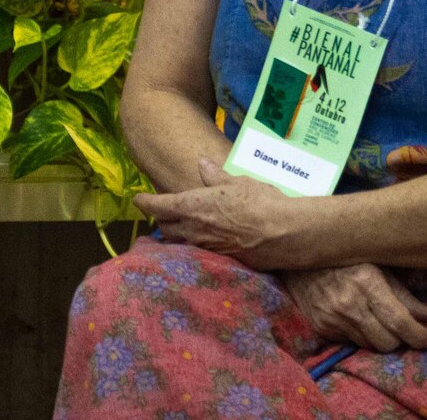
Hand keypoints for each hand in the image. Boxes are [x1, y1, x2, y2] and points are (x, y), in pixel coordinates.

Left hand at [134, 157, 303, 268]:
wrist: (288, 233)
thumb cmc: (261, 202)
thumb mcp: (237, 183)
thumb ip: (216, 176)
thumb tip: (202, 164)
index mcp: (191, 206)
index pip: (157, 206)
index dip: (145, 202)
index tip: (138, 199)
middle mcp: (194, 230)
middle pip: (166, 228)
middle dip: (162, 221)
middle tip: (162, 214)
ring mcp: (208, 248)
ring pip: (183, 243)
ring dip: (179, 236)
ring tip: (181, 229)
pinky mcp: (225, 261)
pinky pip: (203, 254)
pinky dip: (199, 248)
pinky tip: (207, 244)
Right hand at [282, 263, 426, 352]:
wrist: (295, 258)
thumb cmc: (342, 258)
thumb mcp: (377, 266)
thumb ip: (403, 293)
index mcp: (366, 283)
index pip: (400, 322)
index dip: (421, 336)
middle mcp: (348, 303)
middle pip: (388, 342)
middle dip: (400, 340)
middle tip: (402, 330)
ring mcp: (332, 317)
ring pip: (370, 346)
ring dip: (379, 339)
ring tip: (377, 323)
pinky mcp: (320, 327)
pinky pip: (350, 342)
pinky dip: (358, 335)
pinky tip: (355, 319)